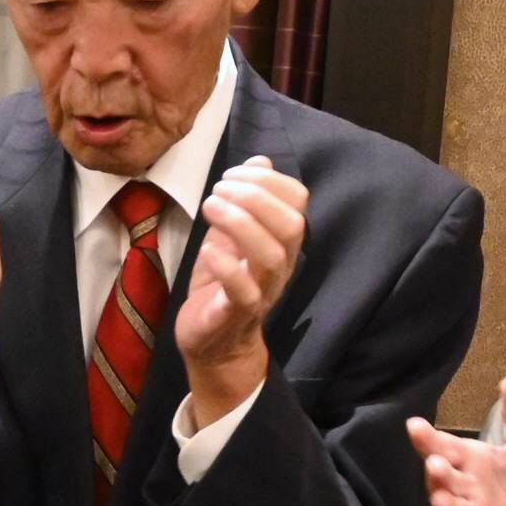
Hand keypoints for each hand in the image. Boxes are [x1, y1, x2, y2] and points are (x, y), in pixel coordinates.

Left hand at [176, 159, 309, 418]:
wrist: (213, 346)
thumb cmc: (223, 286)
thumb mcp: (232, 236)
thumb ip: (247, 201)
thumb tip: (261, 160)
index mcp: (282, 242)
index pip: (298, 201)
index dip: (269, 179)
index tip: (233, 174)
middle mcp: (280, 266)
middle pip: (291, 225)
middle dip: (255, 196)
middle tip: (218, 189)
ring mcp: (262, 292)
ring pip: (271, 256)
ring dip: (240, 223)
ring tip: (210, 206)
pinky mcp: (236, 316)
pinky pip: (243, 292)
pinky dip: (227, 266)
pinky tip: (208, 249)